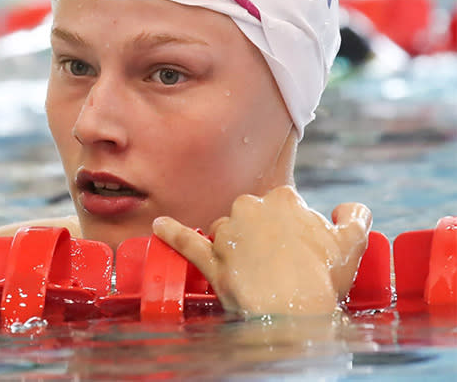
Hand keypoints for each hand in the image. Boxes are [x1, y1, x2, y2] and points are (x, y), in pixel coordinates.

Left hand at [151, 185, 370, 315]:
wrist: (294, 313)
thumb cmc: (323, 278)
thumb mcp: (353, 243)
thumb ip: (354, 216)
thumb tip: (347, 209)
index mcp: (283, 199)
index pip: (282, 205)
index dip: (290, 229)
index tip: (297, 248)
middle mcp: (250, 208)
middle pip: (251, 218)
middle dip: (260, 237)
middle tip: (278, 264)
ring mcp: (227, 234)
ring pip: (225, 233)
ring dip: (233, 247)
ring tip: (253, 272)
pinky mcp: (210, 258)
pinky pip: (186, 241)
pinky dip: (171, 233)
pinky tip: (159, 227)